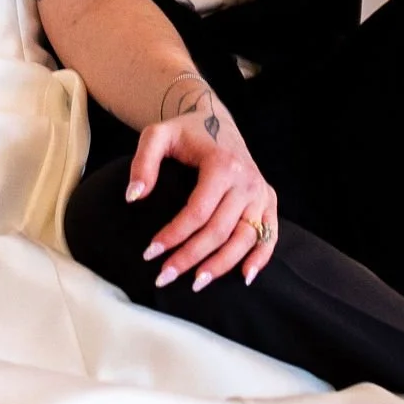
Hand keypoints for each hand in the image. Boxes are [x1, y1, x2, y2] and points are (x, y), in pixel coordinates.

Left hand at [127, 94, 278, 290]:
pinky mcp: (269, 200)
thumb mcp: (157, 135)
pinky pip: (269, 234)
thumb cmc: (184, 131)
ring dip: (221, 265)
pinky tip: (244, 277)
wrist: (215, 120)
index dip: (173, 235)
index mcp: (222, 165)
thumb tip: (133, 197)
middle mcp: (247, 181)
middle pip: (219, 230)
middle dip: (190, 257)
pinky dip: (261, 257)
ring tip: (196, 284)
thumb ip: (143, 162)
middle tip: (164, 277)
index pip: (197, 212)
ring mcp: (261, 192)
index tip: (149, 253)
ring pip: (245, 238)